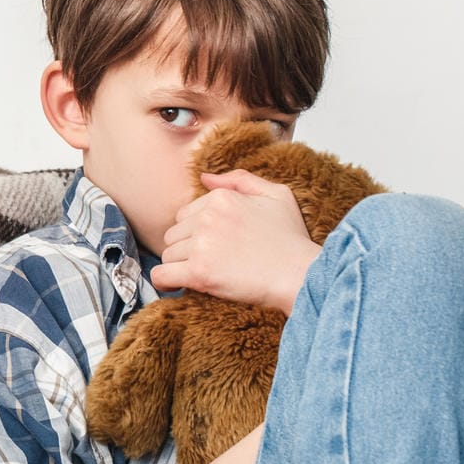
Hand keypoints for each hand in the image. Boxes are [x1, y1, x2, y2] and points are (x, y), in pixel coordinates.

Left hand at [149, 169, 320, 314]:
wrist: (301, 276)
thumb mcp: (277, 195)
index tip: (215, 245)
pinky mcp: (199, 272)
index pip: (185, 215)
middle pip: (174, 235)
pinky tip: (176, 286)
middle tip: (212, 261)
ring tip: (207, 273)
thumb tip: (204, 178)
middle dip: (188, 248)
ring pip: (168, 255)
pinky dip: (165, 282)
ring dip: (182, 266)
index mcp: (221, 198)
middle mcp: (208, 218)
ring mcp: (202, 245)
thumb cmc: (292, 239)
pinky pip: (162, 275)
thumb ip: (240, 181)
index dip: (198, 232)